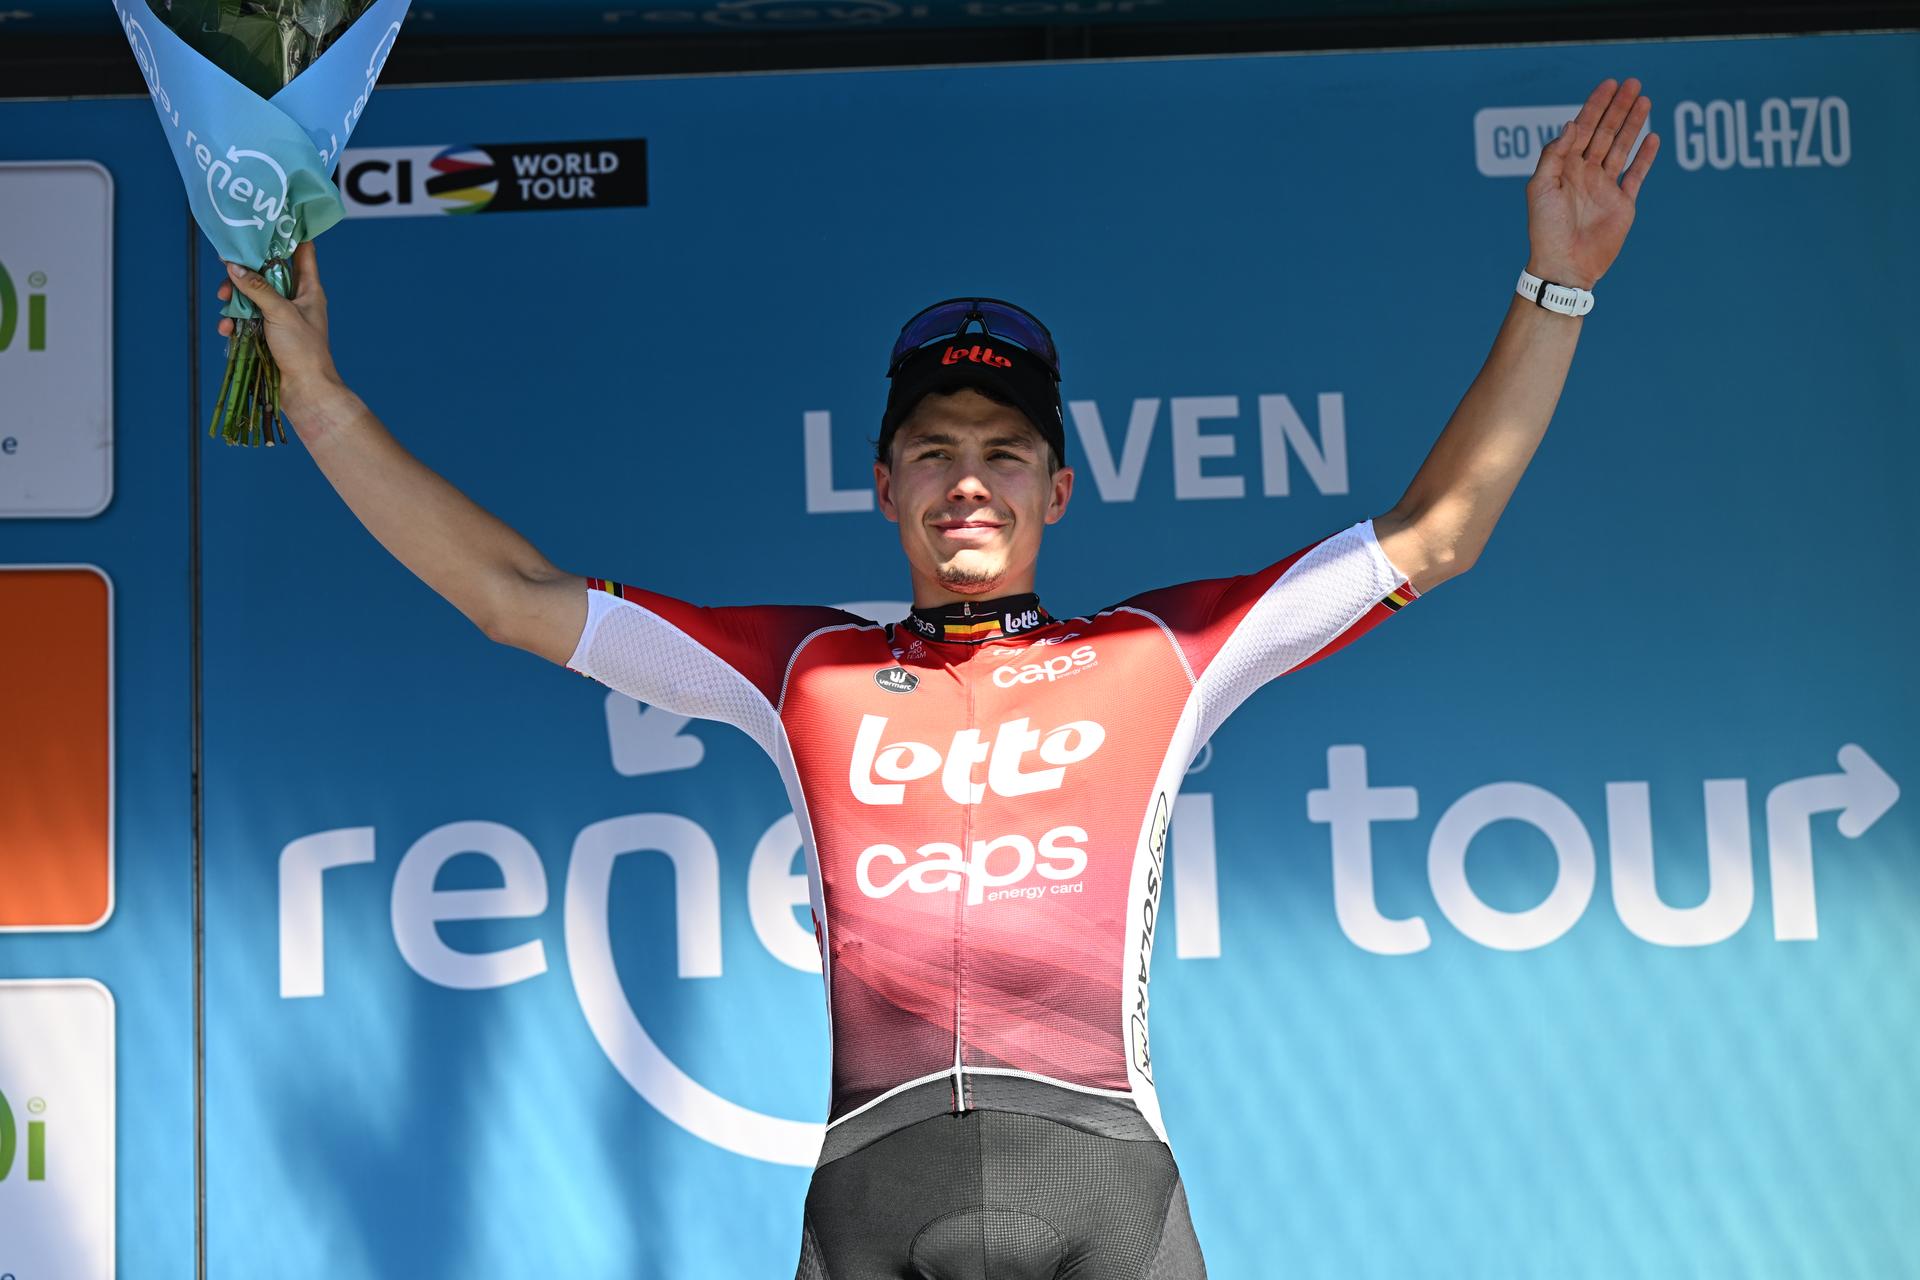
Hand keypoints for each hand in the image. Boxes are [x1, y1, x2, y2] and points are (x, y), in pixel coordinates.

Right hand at [219, 239, 340, 407]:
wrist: (305, 392)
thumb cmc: (303, 351)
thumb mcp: (280, 313)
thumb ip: (257, 288)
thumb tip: (233, 266)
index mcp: (309, 289)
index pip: (303, 252)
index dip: (289, 234)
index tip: (268, 220)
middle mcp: (295, 299)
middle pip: (267, 272)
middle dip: (245, 273)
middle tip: (227, 276)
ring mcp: (280, 317)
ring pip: (252, 296)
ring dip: (235, 301)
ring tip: (225, 309)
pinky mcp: (267, 334)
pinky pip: (246, 320)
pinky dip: (235, 323)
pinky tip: (227, 332)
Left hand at [1525, 77, 1660, 290]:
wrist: (1564, 265)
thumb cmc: (1545, 230)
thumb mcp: (1540, 188)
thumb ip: (1554, 155)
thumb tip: (1572, 124)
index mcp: (1564, 168)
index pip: (1583, 129)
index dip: (1596, 106)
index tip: (1609, 84)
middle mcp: (1585, 174)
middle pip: (1605, 133)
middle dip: (1618, 108)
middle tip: (1633, 83)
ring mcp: (1605, 188)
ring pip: (1622, 148)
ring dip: (1633, 124)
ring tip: (1645, 100)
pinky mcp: (1622, 204)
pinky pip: (1636, 175)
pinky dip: (1645, 157)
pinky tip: (1652, 137)